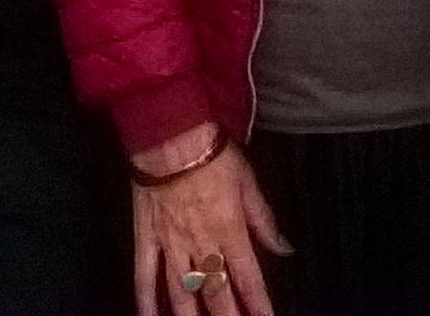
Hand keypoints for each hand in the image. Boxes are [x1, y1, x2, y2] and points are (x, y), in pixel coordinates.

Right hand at [131, 123, 289, 315]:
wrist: (169, 132)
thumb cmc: (213, 152)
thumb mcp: (248, 180)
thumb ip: (264, 219)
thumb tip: (285, 248)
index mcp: (229, 230)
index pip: (248, 278)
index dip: (259, 306)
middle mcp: (201, 244)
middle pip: (216, 295)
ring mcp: (170, 244)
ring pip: (182, 294)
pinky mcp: (146, 237)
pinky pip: (144, 275)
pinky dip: (145, 301)